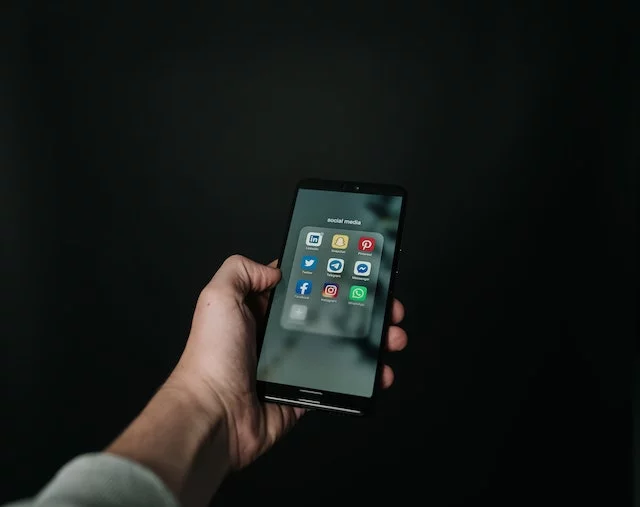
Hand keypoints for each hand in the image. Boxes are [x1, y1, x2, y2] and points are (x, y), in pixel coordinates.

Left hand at [168, 255, 407, 469]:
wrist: (215, 415)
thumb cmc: (211, 359)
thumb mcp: (218, 298)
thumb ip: (241, 270)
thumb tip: (273, 269)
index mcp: (260, 310)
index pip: (304, 286)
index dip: (331, 278)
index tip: (356, 273)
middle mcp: (279, 335)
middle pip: (330, 315)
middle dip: (362, 309)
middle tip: (385, 307)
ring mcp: (295, 363)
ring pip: (341, 346)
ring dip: (371, 342)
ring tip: (391, 337)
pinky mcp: (306, 389)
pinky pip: (341, 380)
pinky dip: (365, 377)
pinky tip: (379, 372)